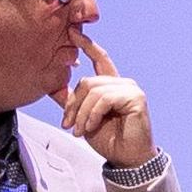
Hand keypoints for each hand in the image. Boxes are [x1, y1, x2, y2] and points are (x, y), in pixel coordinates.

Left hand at [50, 31, 153, 167]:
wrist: (126, 158)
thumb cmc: (108, 139)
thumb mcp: (83, 117)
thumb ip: (74, 101)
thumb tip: (55, 86)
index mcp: (112, 86)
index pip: (100, 59)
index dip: (87, 45)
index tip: (73, 32)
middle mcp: (123, 83)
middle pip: (88, 81)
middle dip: (74, 105)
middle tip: (68, 125)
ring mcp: (131, 89)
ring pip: (94, 90)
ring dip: (82, 113)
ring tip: (79, 130)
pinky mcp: (136, 98)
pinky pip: (104, 99)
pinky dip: (93, 114)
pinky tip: (91, 127)